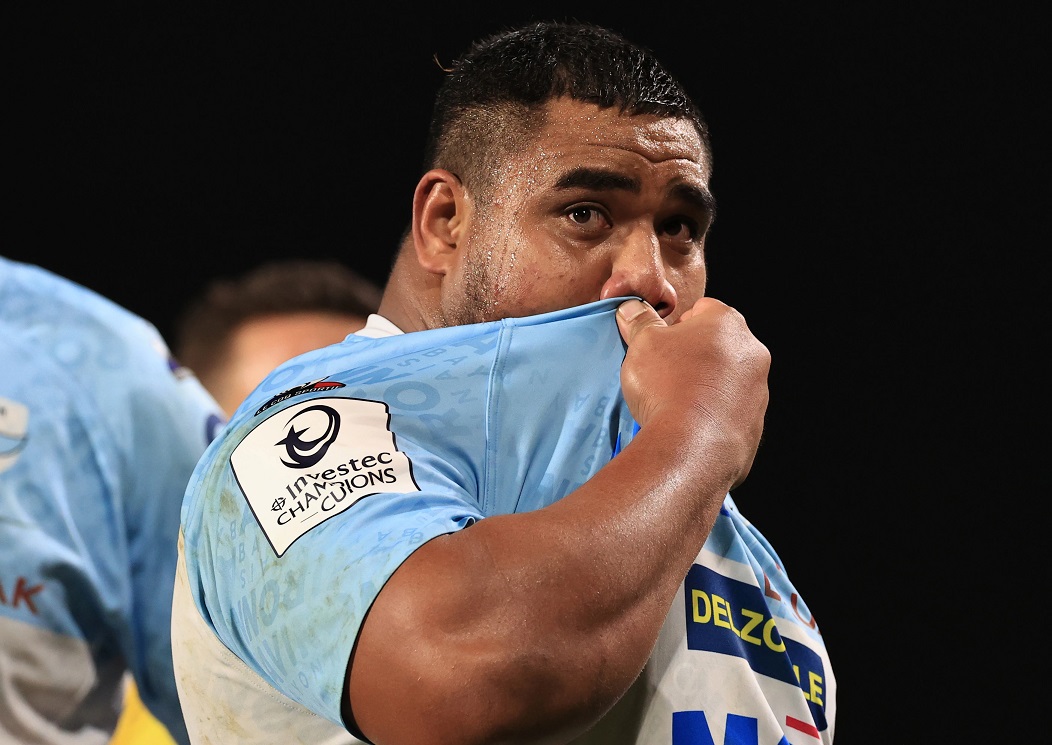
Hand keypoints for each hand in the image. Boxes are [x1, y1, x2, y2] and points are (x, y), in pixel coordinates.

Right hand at [615, 297, 769, 488]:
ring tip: (674, 402)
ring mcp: (758, 390)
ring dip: (704, 385)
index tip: (660, 343)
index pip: (702, 309)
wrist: (691, 447)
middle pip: (717, 344)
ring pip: (726, 379)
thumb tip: (632, 309)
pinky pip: (730, 411)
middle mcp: (751, 352)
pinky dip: (712, 414)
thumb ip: (640, 321)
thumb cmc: (668, 386)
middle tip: (664, 373)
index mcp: (728, 323)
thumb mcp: (642, 343)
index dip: (676, 325)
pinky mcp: (755, 424)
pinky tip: (688, 424)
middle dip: (692, 355)